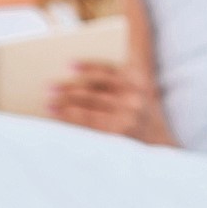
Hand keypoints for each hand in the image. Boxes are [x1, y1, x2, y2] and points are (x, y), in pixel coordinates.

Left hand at [47, 60, 163, 142]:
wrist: (160, 143)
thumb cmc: (139, 112)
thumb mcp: (136, 90)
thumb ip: (115, 79)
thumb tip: (73, 72)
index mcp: (136, 79)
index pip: (108, 70)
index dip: (87, 66)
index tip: (67, 64)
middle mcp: (133, 96)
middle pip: (93, 90)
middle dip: (68, 88)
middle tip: (47, 86)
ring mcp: (127, 115)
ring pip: (88, 107)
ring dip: (64, 104)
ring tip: (47, 101)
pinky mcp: (120, 132)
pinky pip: (89, 123)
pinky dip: (70, 118)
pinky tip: (56, 115)